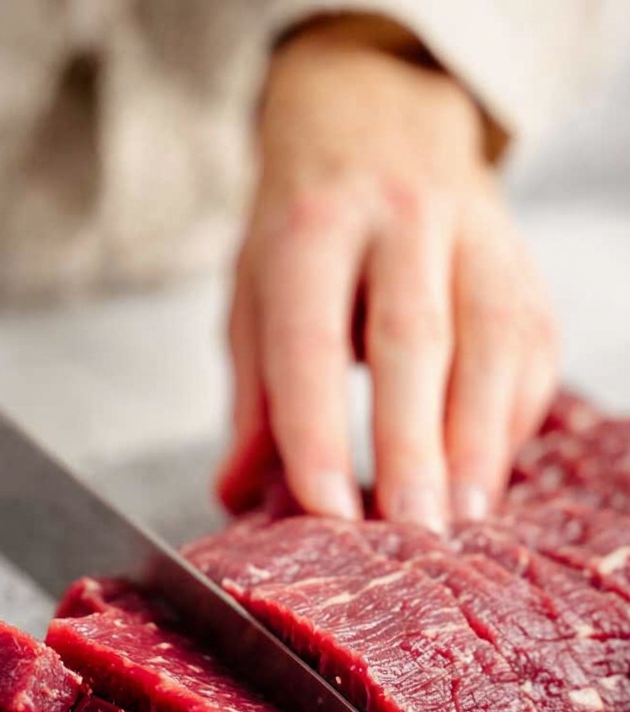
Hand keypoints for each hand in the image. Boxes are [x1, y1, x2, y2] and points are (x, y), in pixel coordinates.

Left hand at [218, 17, 558, 528]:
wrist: (379, 122)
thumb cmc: (308, 231)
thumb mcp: (255, 296)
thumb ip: (254, 400)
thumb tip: (241, 496)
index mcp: (313, 228)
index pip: (311, 342)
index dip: (319, 433)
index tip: (325, 510)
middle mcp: (399, 219)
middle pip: (413, 340)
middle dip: (413, 446)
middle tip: (410, 530)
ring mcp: (474, 235)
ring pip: (489, 343)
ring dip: (479, 443)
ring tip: (462, 520)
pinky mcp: (523, 267)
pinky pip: (531, 351)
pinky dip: (512, 422)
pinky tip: (487, 476)